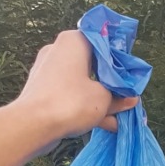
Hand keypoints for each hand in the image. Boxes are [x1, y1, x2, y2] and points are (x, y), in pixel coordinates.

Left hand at [16, 31, 138, 142]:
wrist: (32, 125)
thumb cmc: (71, 102)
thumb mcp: (104, 99)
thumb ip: (119, 97)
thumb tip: (132, 99)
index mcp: (74, 41)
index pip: (104, 43)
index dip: (121, 60)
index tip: (132, 76)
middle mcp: (59, 50)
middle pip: (94, 65)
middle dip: (112, 85)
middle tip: (128, 99)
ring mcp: (49, 70)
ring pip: (83, 82)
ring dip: (101, 99)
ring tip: (120, 117)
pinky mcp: (43, 89)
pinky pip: (71, 93)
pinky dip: (85, 105)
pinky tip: (105, 124)